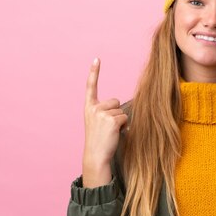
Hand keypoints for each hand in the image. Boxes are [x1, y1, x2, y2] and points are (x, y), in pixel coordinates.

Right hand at [82, 57, 127, 186]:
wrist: (96, 156)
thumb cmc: (100, 141)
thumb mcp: (98, 123)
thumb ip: (106, 112)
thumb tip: (126, 108)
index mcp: (89, 108)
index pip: (91, 87)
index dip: (94, 72)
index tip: (96, 59)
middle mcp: (94, 108)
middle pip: (115, 101)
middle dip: (116, 112)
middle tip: (108, 128)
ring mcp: (102, 113)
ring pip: (121, 110)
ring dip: (120, 121)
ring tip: (111, 133)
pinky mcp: (111, 119)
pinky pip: (125, 117)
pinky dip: (124, 126)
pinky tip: (115, 134)